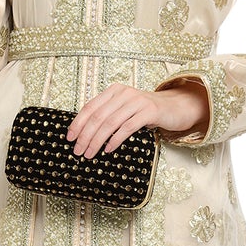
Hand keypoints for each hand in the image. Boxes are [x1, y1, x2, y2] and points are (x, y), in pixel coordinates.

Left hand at [66, 80, 210, 156]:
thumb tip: (84, 133)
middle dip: (85, 136)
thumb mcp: (124, 109)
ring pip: (110, 123)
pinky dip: (115, 140)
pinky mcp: (149, 111)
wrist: (174, 108)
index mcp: (114, 91)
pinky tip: (108, 149)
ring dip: (97, 141)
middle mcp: (124, 93)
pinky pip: (127, 127)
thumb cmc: (146, 112)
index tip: (70, 138)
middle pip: (98, 117)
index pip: (90, 107)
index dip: (78, 123)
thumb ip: (108, 114)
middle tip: (78, 151)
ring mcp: (137, 101)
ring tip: (89, 153)